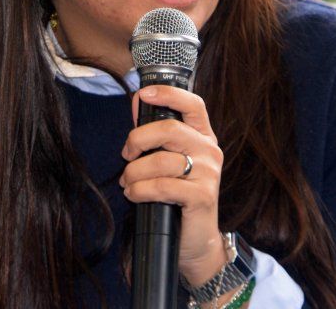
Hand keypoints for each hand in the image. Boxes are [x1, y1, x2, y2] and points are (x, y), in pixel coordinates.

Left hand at [121, 85, 227, 286]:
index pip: (193, 104)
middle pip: (170, 129)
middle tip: (126, 155)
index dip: (168, 94)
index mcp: (202, 137)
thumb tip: (137, 101)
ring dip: (134, 173)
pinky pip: (162, 186)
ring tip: (128, 183)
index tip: (144, 94)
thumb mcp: (167, 160)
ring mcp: (208, 174)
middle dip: (138, 139)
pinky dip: (140, 190)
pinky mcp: (202, 196)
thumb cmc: (177, 197)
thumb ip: (154, 132)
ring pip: (161, 161)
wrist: (196, 242)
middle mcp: (209, 151)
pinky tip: (135, 195)